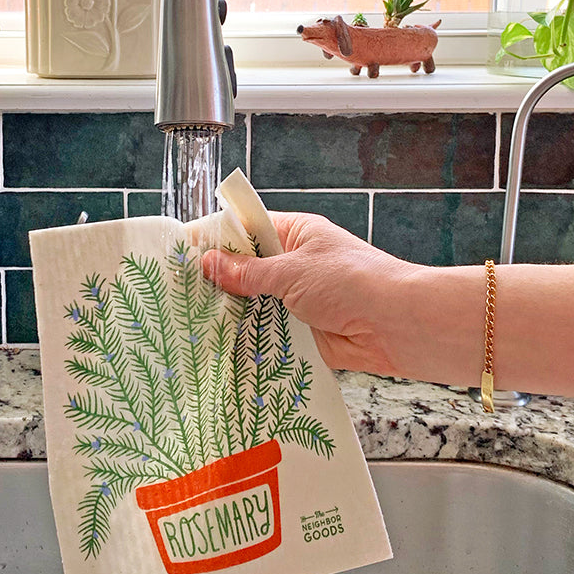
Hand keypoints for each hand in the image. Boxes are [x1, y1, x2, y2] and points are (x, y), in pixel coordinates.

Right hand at [200, 211, 417, 374]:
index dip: (214, 238)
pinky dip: (248, 337)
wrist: (397, 326)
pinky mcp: (301, 331)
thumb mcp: (292, 271)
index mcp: (296, 234)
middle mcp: (295, 263)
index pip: (245, 230)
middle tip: (176, 289)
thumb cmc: (351, 283)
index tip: (179, 249)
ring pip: (254, 302)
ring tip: (188, 318)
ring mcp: (297, 299)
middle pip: (246, 269)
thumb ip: (248, 272)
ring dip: (231, 312)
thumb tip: (207, 262)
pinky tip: (218, 343)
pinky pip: (267, 331)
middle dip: (217, 280)